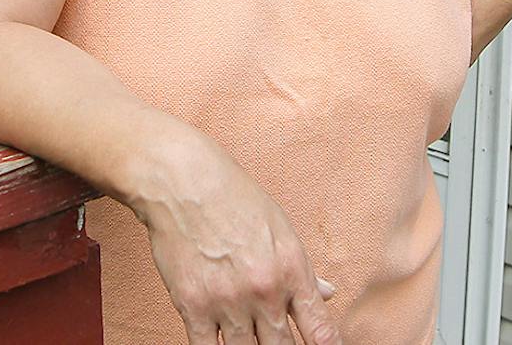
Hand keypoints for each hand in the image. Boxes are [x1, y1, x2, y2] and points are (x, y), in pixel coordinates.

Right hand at [130, 142, 339, 344]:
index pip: (320, 332)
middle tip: (276, 341)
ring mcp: (228, 302)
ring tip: (249, 338)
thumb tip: (327, 294)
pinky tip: (221, 342)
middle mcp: (264, 291)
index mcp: (292, 271)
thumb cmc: (233, 198)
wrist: (184, 182)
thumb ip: (303, 269)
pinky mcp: (193, 307)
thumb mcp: (280, 228)